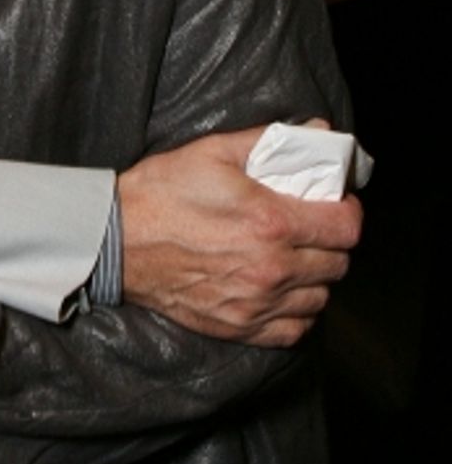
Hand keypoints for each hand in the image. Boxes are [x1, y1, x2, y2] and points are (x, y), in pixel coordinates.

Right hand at [119, 128, 361, 346]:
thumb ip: (270, 141)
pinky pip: (296, 329)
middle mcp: (271, 268)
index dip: (347, 211)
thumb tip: (318, 133)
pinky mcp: (240, 327)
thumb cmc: (162, 191)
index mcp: (270, 221)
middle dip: (330, 240)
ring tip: (294, 256)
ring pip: (321, 298)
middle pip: (339, 264)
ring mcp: (257, 303)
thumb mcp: (213, 152)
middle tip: (310, 225)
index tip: (335, 203)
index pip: (346, 228)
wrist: (115, 241)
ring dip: (315, 276)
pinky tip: (280, 289)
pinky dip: (297, 311)